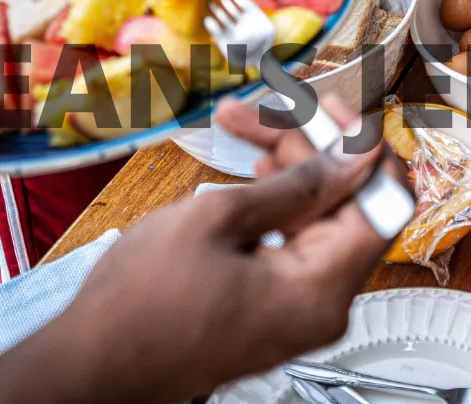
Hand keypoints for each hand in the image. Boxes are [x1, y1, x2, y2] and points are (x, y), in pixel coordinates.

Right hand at [41, 96, 394, 403]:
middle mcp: (320, 305)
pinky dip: (276, 201)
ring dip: (284, 165)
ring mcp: (295, 309)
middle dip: (307, 145)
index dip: (363, 147)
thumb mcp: (219, 219)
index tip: (332, 109)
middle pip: (344, 203)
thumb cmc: (139, 303)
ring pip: (315, 216)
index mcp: (320, 289)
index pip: (383, 203)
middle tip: (266, 106)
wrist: (87, 365)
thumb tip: (356, 157)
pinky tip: (251, 171)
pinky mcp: (270, 307)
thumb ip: (298, 184)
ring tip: (243, 124)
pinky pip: (292, 241)